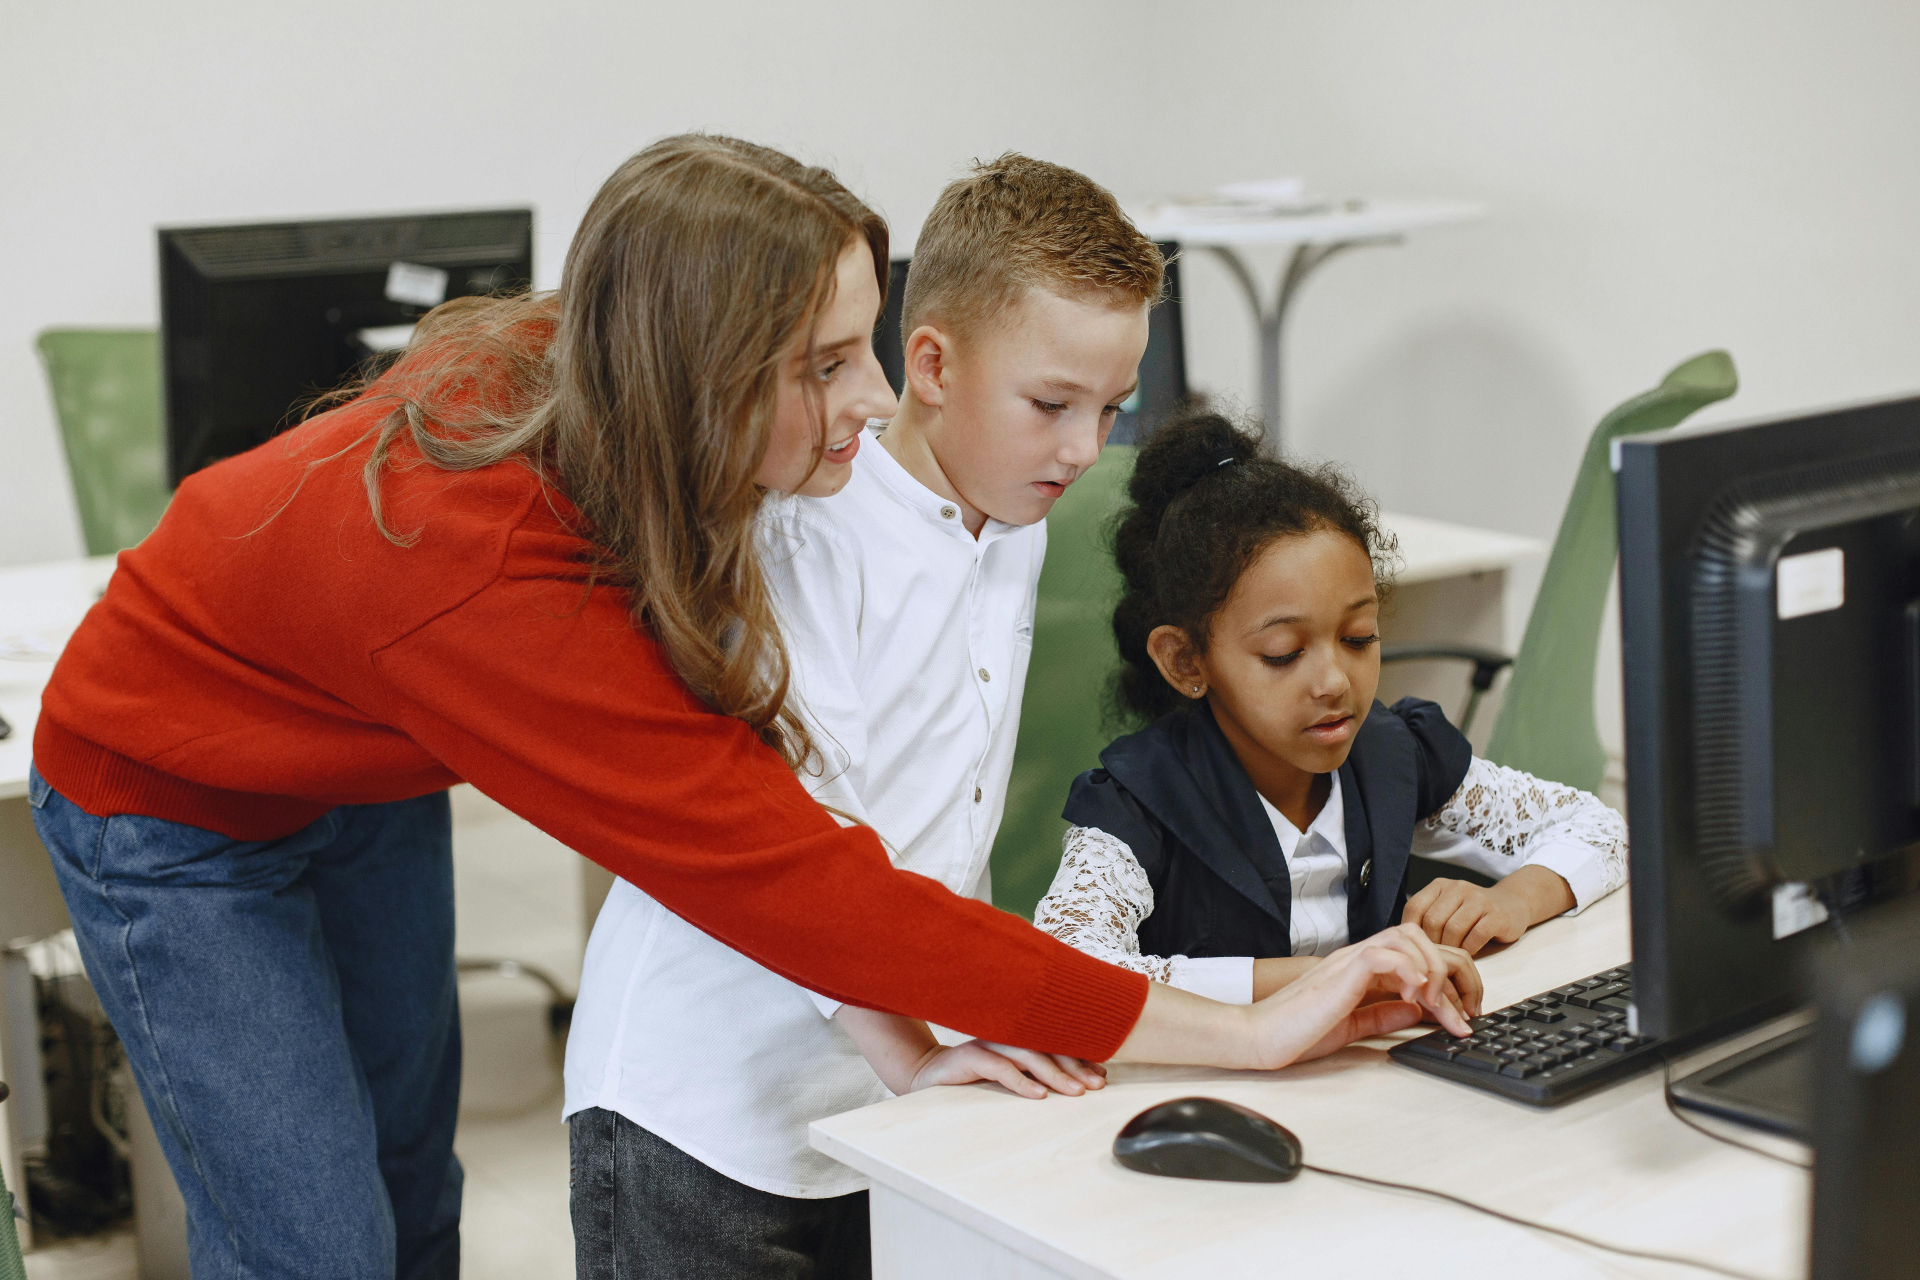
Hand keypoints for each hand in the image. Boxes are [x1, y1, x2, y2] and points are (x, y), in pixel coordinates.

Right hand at [907, 1040, 1107, 1099]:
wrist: (928, 1075)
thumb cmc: (974, 1075)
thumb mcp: (1009, 1073)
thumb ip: (1036, 1073)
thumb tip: (1078, 1083)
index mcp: (1018, 1035)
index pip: (1056, 1043)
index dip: (1080, 1058)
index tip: (1102, 1076)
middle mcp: (1006, 1034)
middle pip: (1048, 1046)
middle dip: (1075, 1066)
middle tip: (1096, 1085)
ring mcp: (989, 1043)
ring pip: (1028, 1055)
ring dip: (1054, 1074)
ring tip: (1075, 1092)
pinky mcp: (970, 1056)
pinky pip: (1000, 1067)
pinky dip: (1021, 1081)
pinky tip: (1038, 1095)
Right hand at [1242, 922, 1473, 1068]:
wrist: (1260, 1037)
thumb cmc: (1296, 1032)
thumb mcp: (1352, 1026)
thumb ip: (1383, 1014)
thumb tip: (1418, 1011)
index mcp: (1360, 969)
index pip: (1414, 952)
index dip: (1444, 980)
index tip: (1456, 1017)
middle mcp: (1357, 957)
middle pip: (1418, 934)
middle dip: (1450, 969)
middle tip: (1459, 1011)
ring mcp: (1349, 960)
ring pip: (1406, 936)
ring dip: (1433, 970)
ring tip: (1437, 1006)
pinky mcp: (1341, 971)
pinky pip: (1384, 953)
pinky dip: (1409, 971)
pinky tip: (1415, 998)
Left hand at [1403, 867, 1573, 954]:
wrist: (1512, 905)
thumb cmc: (1471, 914)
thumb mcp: (1446, 909)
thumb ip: (1426, 919)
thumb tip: (1402, 944)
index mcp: (1439, 885)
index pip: (1414, 907)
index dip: (1411, 932)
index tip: (1415, 948)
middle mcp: (1457, 888)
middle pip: (1433, 920)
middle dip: (1431, 944)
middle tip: (1434, 958)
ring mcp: (1478, 900)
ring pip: (1453, 929)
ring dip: (1450, 949)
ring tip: (1450, 958)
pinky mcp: (1496, 915)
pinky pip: (1475, 936)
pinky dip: (1468, 950)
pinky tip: (1468, 955)